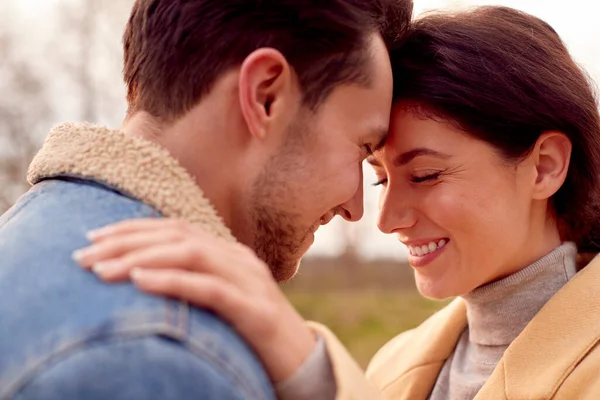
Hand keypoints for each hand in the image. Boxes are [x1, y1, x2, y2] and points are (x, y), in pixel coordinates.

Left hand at [73, 219, 316, 382]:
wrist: (302, 363)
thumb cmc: (252, 335)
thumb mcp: (221, 302)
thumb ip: (194, 283)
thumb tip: (142, 276)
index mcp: (231, 254)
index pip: (177, 228)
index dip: (133, 228)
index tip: (93, 236)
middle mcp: (240, 260)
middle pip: (178, 236)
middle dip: (126, 242)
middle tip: (83, 255)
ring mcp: (251, 282)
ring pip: (192, 254)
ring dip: (142, 258)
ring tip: (102, 269)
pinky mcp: (257, 312)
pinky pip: (211, 290)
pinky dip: (173, 282)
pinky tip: (141, 281)